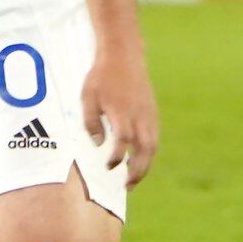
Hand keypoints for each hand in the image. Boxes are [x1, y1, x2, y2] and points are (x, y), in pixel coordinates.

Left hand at [81, 51, 158, 185]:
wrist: (124, 55)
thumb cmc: (102, 76)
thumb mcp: (88, 97)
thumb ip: (91, 122)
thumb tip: (98, 144)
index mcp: (122, 112)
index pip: (123, 141)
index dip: (117, 157)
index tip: (109, 166)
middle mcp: (139, 115)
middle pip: (144, 149)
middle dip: (137, 171)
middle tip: (127, 186)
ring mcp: (149, 114)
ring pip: (152, 146)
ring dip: (145, 165)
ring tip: (134, 179)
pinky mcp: (152, 112)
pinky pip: (154, 137)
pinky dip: (149, 153)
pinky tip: (140, 160)